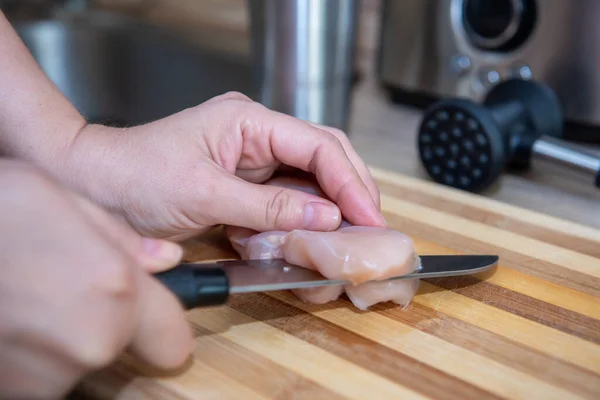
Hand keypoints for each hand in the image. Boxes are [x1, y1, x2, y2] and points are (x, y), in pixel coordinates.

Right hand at [0, 160, 192, 398]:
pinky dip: (23, 352)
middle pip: (119, 347)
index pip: (174, 339)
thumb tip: (164, 261)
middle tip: (62, 283)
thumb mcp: (57, 197)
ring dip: (57, 336)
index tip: (150, 310)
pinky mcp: (5, 394)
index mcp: (114, 293)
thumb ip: (121, 238)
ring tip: (21, 292)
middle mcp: (87, 345)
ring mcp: (41, 379)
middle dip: (103, 321)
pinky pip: (35, 374)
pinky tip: (4, 314)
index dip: (162, 322)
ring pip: (74, 361)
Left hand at [54, 92, 384, 240]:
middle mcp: (256, 132)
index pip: (318, 145)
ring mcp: (251, 156)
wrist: (95, 187)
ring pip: (309, 177)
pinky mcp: (244, 180)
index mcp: (248, 120)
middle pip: (323, 155)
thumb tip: (325, 218)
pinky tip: (312, 236)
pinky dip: (301, 218)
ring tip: (349, 235)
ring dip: (330, 206)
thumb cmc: (135, 177)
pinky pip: (285, 197)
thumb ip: (269, 208)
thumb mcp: (205, 195)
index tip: (368, 217)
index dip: (349, 182)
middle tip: (370, 226)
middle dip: (349, 190)